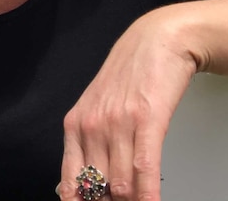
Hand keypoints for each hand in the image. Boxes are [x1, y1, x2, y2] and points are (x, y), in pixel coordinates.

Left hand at [58, 11, 196, 199]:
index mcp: (75, 126)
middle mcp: (93, 126)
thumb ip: (87, 145)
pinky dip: (149, 195)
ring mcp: (118, 124)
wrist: (155, 42)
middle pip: (99, 189)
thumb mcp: (96, 108)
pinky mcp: (147, 121)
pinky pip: (146, 170)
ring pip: (122, 185)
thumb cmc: (128, 77)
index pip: (71, 183)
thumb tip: (80, 187)